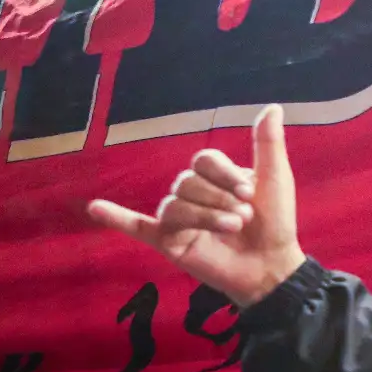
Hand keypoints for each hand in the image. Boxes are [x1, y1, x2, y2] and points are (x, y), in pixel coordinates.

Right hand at [88, 105, 304, 308]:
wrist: (272, 265)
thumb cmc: (275, 222)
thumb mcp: (275, 179)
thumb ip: (268, 144)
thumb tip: (273, 107)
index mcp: (215, 177)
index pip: (204, 160)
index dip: (224, 174)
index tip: (250, 192)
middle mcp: (193, 193)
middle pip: (187, 182)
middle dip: (218, 198)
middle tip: (243, 216)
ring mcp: (179, 218)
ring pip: (174, 205)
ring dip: (204, 215)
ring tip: (231, 227)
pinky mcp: (169, 242)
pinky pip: (137, 227)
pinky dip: (117, 218)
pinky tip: (96, 208)